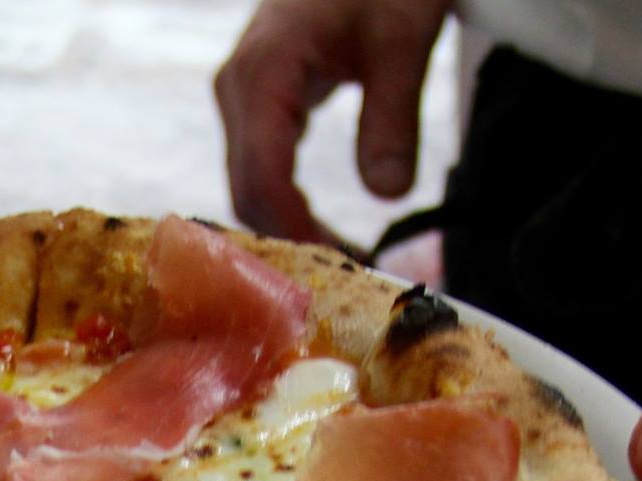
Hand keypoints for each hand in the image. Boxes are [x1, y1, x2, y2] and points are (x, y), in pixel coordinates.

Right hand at [214, 0, 453, 245]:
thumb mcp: (403, 39)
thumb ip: (393, 117)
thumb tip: (386, 195)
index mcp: (264, 73)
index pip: (262, 178)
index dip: (295, 232)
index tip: (338, 268)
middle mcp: (238, 90)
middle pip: (246, 192)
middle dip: (289, 242)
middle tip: (346, 279)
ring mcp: (242, 97)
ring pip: (249, 186)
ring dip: (288, 230)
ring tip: (341, 260)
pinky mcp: (257, 104)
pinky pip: (260, 169)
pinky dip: (288, 206)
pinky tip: (325, 231)